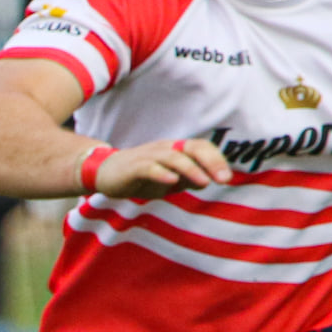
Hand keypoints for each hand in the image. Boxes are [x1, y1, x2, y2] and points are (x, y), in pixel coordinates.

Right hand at [92, 137, 231, 199]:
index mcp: (176, 150)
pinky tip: (172, 182)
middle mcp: (165, 149)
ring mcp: (149, 156)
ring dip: (191, 170)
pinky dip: (162, 174)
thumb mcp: (168, 181)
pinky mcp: (133, 167)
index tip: (227, 178)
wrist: (104, 173)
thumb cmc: (140, 177)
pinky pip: (150, 168)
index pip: (201, 148)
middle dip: (211, 162)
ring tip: (204, 183)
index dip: (216, 160)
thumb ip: (186, 179)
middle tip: (223, 180)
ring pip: (174, 158)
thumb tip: (208, 181)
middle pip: (193, 148)